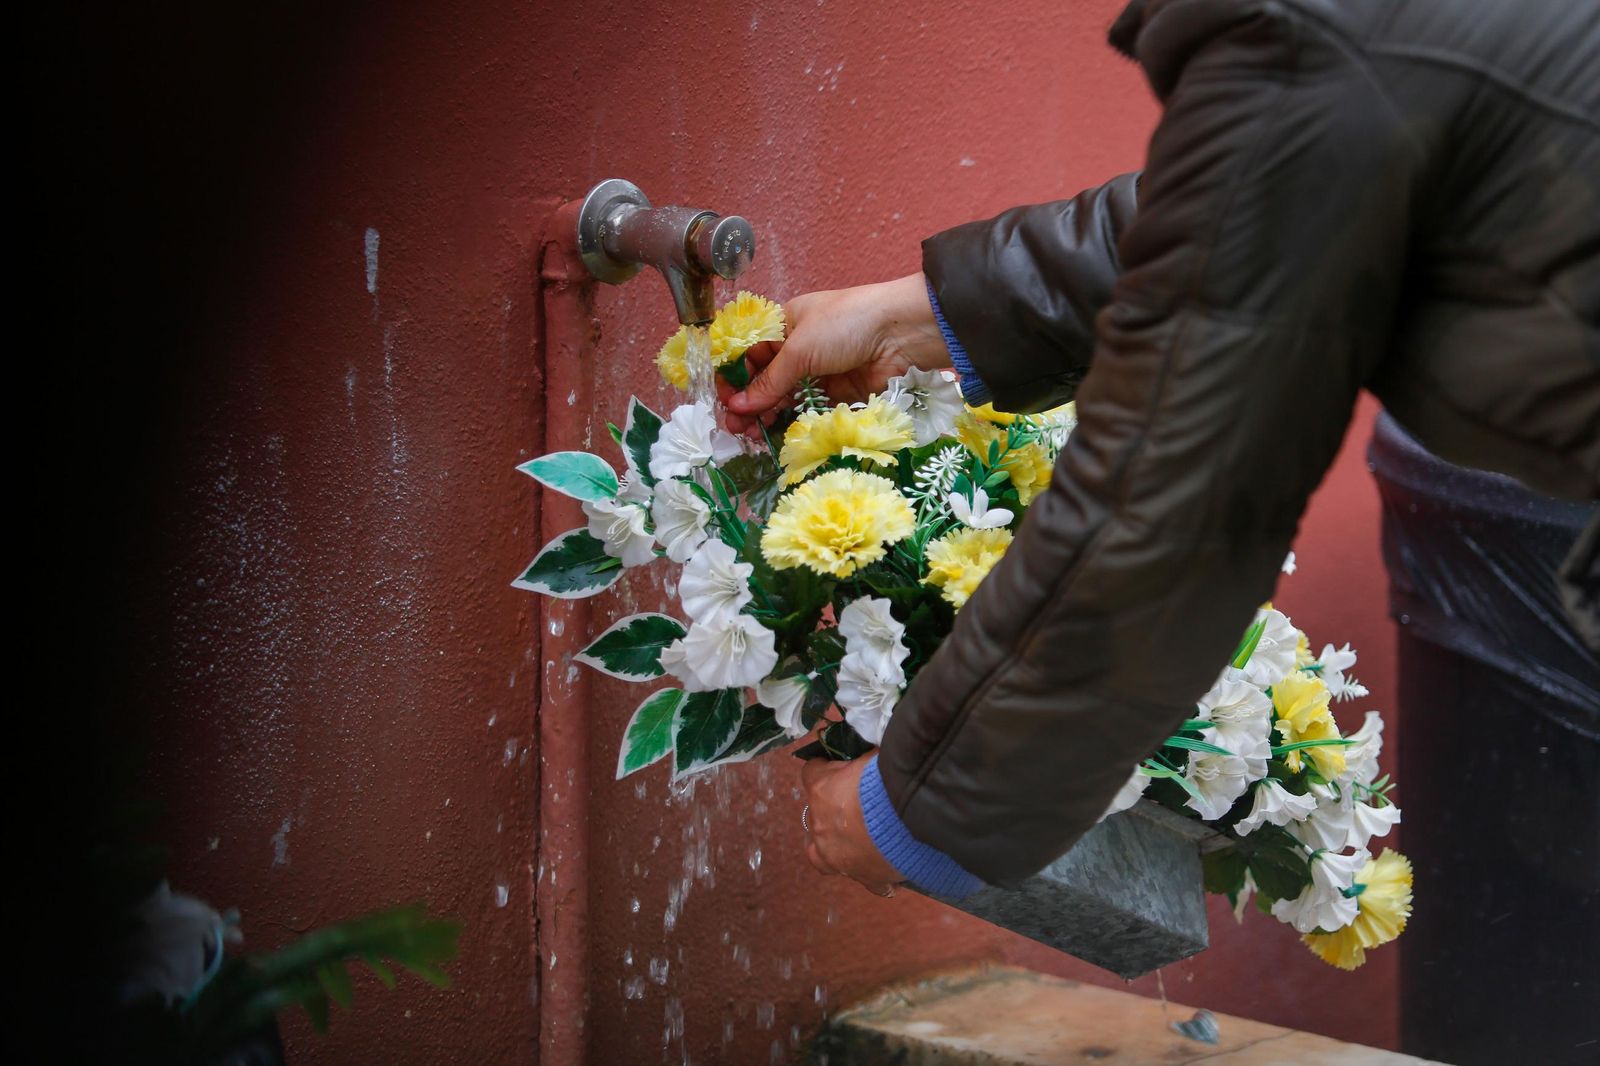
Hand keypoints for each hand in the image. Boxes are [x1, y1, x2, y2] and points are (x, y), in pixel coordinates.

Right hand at [721, 272, 950, 436]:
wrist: (903, 333)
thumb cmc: (846, 324)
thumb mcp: (800, 348)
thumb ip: (769, 382)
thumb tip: (737, 406)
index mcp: (787, 324)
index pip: (751, 352)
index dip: (735, 375)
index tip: (723, 397)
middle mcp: (801, 348)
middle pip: (766, 379)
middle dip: (747, 401)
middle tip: (734, 425)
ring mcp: (820, 373)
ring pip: (786, 398)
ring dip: (766, 415)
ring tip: (750, 434)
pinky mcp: (839, 394)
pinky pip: (809, 411)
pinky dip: (792, 423)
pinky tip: (776, 434)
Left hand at [799, 756, 903, 896]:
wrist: (915, 814)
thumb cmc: (890, 778)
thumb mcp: (871, 755)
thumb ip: (862, 757)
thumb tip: (866, 747)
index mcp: (821, 790)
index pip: (811, 773)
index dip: (824, 769)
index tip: (834, 766)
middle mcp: (822, 826)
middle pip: (814, 816)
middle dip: (829, 810)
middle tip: (850, 803)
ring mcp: (840, 856)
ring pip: (821, 855)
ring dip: (833, 846)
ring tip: (851, 840)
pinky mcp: (866, 876)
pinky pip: (866, 880)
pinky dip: (873, 873)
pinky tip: (885, 867)